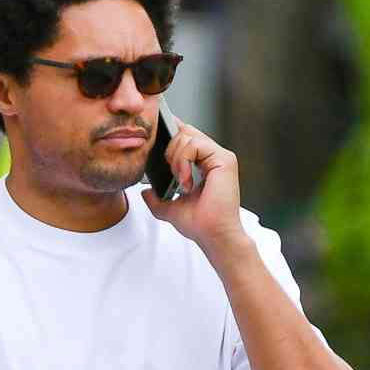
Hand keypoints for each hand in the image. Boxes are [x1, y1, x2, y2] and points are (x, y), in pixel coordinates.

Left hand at [141, 116, 243, 257]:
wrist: (214, 237)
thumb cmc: (201, 226)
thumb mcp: (171, 209)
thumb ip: (157, 199)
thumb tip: (144, 192)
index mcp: (205, 165)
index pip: (186, 138)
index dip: (170, 136)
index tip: (158, 147)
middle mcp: (214, 157)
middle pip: (185, 132)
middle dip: (170, 149)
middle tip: (172, 175)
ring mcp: (221, 157)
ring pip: (187, 136)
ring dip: (176, 158)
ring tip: (181, 181)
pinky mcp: (224, 159)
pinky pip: (195, 144)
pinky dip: (184, 161)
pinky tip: (186, 181)